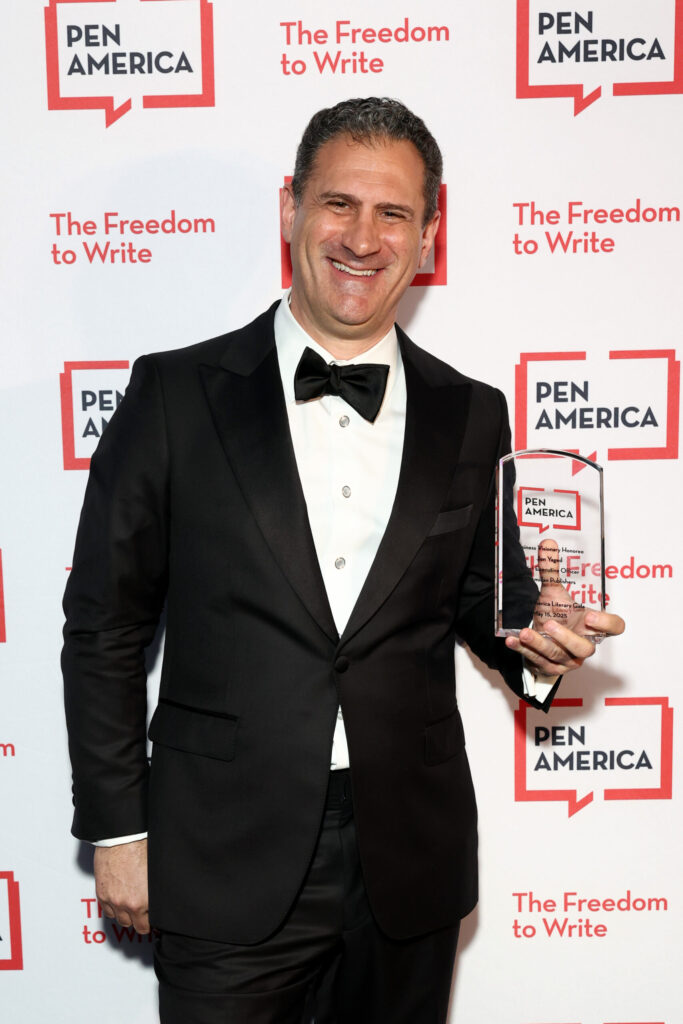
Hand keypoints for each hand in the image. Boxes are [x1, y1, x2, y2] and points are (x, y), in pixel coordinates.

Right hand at [94, 838, 149, 933]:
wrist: (122, 839)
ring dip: (125, 914)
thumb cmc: (141, 850)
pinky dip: (113, 907)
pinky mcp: (102, 894)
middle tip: (143, 911)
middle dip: (139, 919)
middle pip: (133, 925)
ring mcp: (113, 900)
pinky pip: (107, 911)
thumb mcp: (155, 874)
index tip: (151, 917)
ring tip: (131, 903)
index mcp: (144, 901)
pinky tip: (119, 898)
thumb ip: (155, 891)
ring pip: (119, 919)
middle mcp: (128, 904)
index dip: (150, 921)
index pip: (146, 926)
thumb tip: (160, 899)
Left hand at [505, 538, 624, 676]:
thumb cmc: (556, 615)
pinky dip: (524, 651)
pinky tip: (512, 641)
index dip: (607, 623)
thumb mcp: (554, 592)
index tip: (590, 615)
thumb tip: (547, 543)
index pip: (614, 627)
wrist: (540, 634)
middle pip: (584, 648)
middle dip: (566, 638)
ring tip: (525, 632)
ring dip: (539, 644)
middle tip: (550, 624)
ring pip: (557, 656)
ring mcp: (567, 660)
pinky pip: (538, 661)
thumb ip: (552, 570)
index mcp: (592, 627)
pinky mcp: (550, 668)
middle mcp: (583, 646)